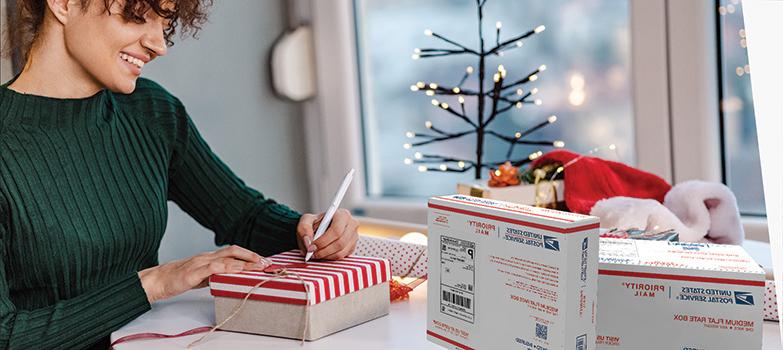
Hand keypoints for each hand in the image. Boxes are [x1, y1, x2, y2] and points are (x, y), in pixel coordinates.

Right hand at [137, 245, 271, 302]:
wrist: (157, 281)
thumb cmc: (178, 279)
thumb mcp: (201, 277)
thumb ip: (216, 275)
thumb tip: (231, 278)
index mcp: (209, 257)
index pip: (233, 252)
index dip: (249, 255)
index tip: (263, 261)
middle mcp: (207, 256)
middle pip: (233, 251)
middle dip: (252, 256)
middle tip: (266, 262)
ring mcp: (200, 262)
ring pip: (226, 258)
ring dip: (244, 262)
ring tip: (257, 266)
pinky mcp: (194, 272)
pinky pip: (213, 267)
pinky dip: (227, 268)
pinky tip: (237, 271)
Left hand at [296, 209, 358, 259]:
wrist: (320, 229)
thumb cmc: (315, 223)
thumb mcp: (306, 221)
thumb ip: (304, 229)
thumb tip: (308, 242)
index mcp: (342, 215)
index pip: (336, 230)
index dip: (323, 241)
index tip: (312, 246)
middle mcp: (352, 225)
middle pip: (340, 242)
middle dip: (324, 250)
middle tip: (312, 253)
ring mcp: (354, 237)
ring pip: (341, 252)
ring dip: (326, 256)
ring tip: (316, 254)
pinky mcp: (352, 247)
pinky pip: (342, 257)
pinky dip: (330, 258)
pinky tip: (323, 254)